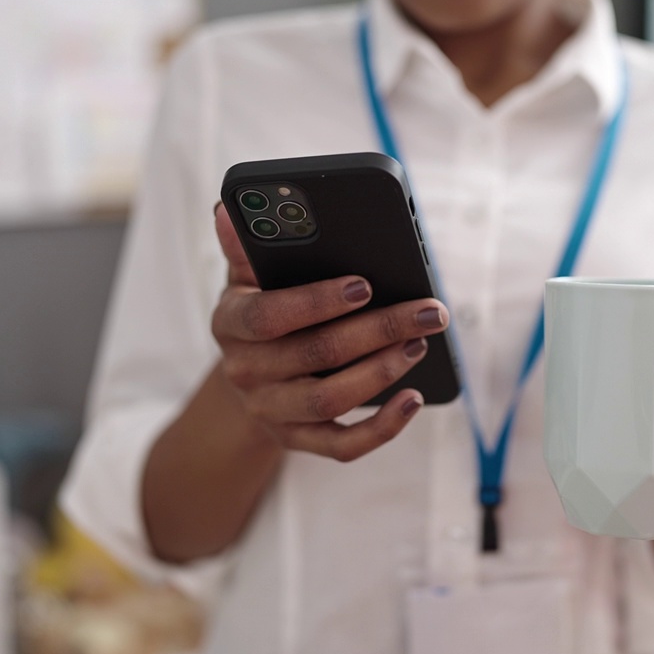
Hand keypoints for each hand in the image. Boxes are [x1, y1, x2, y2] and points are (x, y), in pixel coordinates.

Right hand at [210, 206, 448, 461]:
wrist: (248, 375)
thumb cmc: (261, 309)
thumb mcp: (247, 278)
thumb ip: (246, 247)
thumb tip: (226, 207)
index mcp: (230, 323)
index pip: (269, 314)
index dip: (316, 301)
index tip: (365, 284)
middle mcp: (245, 372)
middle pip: (315, 354)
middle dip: (378, 330)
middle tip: (427, 311)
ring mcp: (271, 410)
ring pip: (330, 400)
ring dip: (382, 372)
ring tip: (420, 343)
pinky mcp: (298, 440)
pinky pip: (342, 446)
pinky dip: (381, 428)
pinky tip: (413, 400)